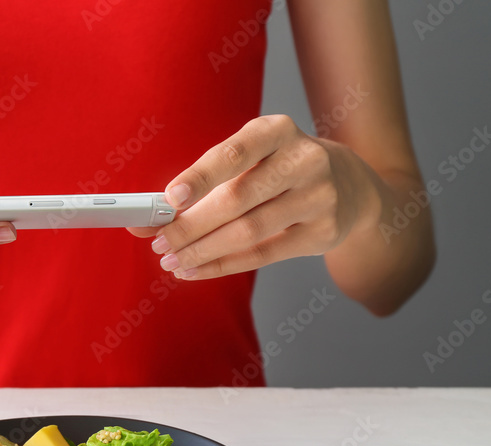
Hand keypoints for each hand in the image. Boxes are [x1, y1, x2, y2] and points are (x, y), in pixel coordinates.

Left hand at [132, 115, 380, 279]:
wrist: (347, 185)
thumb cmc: (276, 170)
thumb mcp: (244, 162)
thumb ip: (195, 187)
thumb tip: (143, 220)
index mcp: (277, 131)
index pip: (233, 154)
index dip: (200, 177)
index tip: (170, 199)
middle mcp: (304, 159)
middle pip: (237, 199)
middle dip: (191, 225)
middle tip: (159, 242)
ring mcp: (319, 196)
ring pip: (249, 231)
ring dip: (202, 250)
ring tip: (171, 260)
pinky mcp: (323, 232)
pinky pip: (263, 255)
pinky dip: (222, 265)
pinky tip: (195, 270)